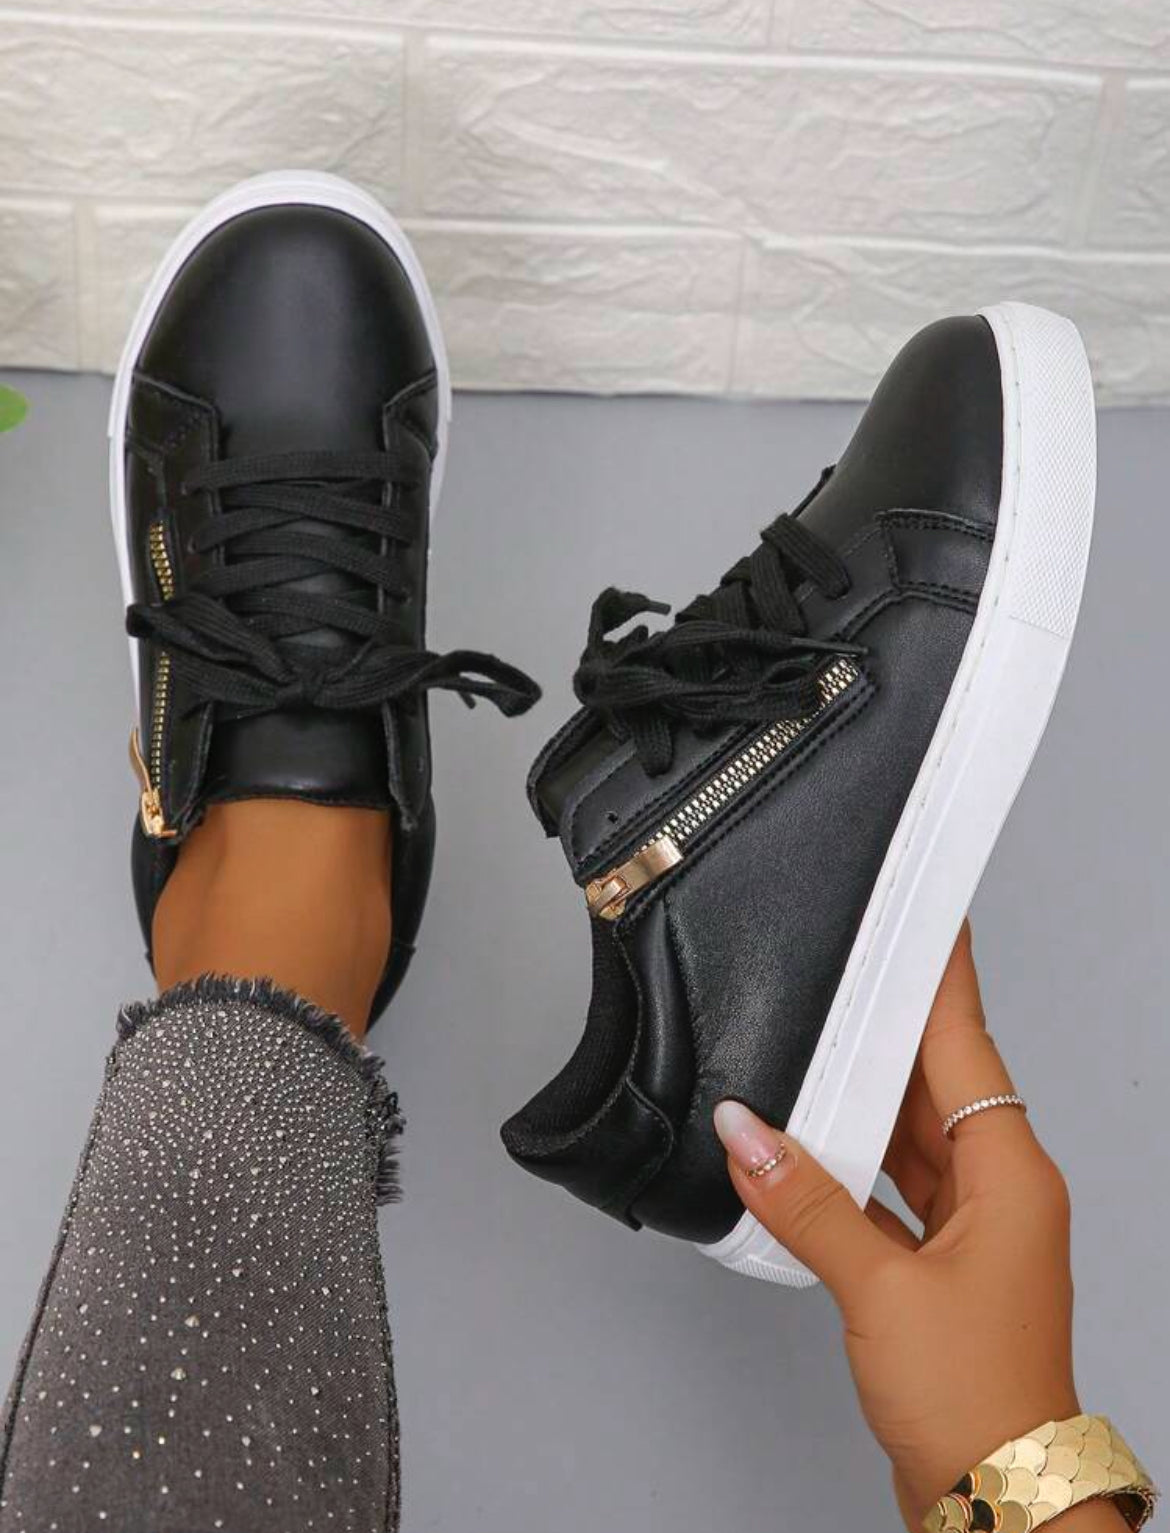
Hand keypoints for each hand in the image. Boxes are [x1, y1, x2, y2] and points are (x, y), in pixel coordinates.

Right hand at [713, 924, 1122, 1530]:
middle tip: (843, 970)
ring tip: (812, 1048)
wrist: (999, 1497)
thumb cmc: (975, 1398)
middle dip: (886, 1032)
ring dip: (862, 1103)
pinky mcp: (944, 1265)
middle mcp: (1000, 1190)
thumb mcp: (879, 1287)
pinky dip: (852, 1166)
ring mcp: (975, 1229)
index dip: (942, 980)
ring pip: (912, 1135)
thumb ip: (805, 1204)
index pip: (969, 1045)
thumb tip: (746, 1134)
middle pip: (937, 1083)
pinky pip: (894, 1186)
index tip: (925, 920)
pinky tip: (808, 1150)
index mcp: (1009, 1174)